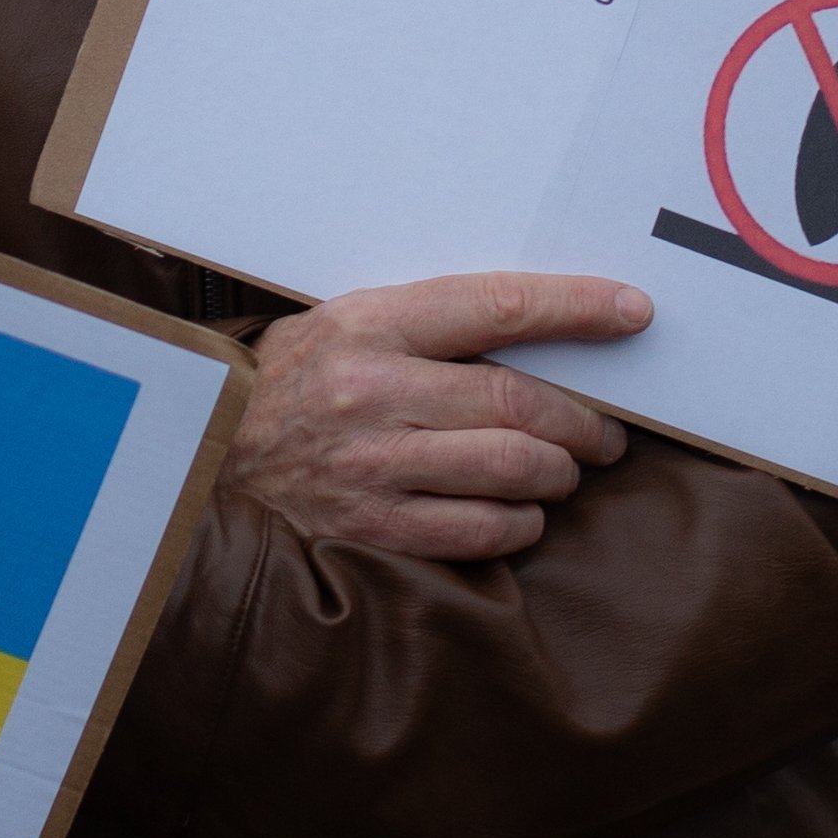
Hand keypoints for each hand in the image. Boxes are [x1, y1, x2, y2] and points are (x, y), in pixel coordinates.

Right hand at [226, 273, 646, 562]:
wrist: (205, 457)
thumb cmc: (292, 382)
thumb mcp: (347, 324)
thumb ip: (431, 326)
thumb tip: (542, 333)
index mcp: (371, 325)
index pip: (497, 307)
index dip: (577, 308)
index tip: (632, 311)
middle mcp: (374, 393)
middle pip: (519, 402)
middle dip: (584, 419)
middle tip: (606, 432)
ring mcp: (374, 467)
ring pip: (512, 469)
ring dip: (558, 473)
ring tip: (562, 471)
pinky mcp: (374, 529)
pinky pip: (481, 531)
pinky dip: (520, 524)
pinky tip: (521, 514)